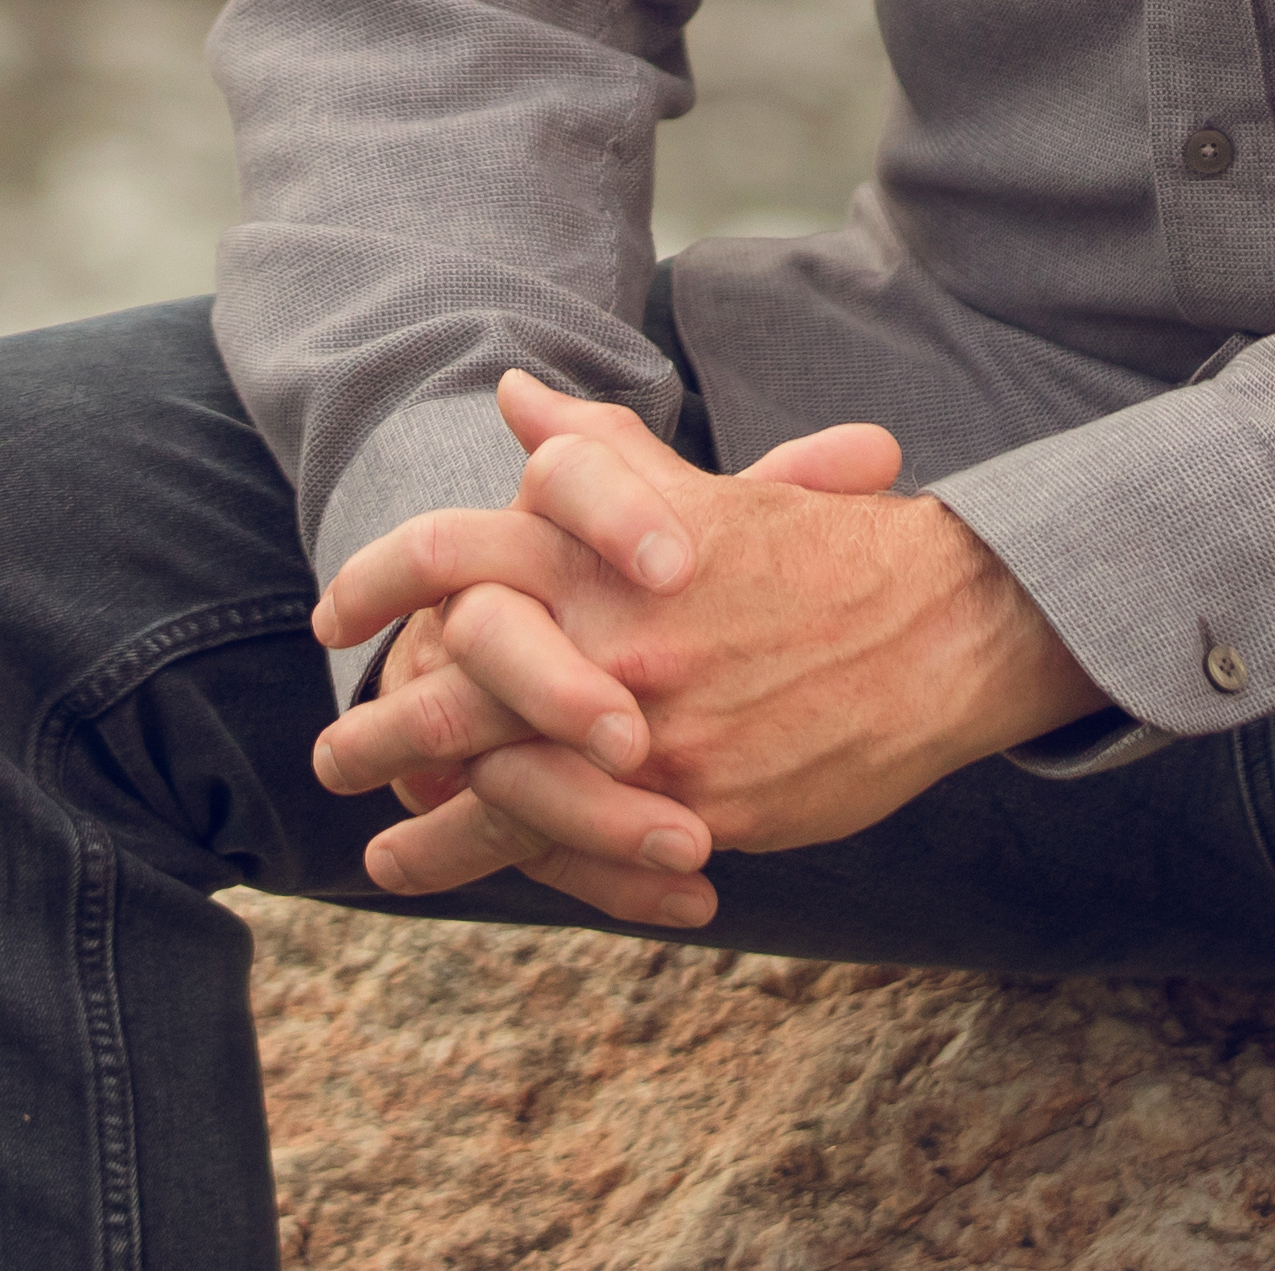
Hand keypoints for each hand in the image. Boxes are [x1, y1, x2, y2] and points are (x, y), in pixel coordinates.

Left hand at [314, 373, 1107, 910]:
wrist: (944, 625)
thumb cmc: (816, 550)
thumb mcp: (695, 491)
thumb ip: (594, 451)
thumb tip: (511, 394)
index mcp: (604, 548)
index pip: (451, 552)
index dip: (378, 583)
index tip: (334, 618)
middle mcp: (614, 636)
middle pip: (455, 692)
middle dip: (381, 734)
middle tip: (330, 760)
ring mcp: (656, 731)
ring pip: (507, 792)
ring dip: (434, 833)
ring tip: (381, 859)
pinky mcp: (700, 807)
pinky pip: (589, 851)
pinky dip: (532, 868)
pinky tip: (498, 879)